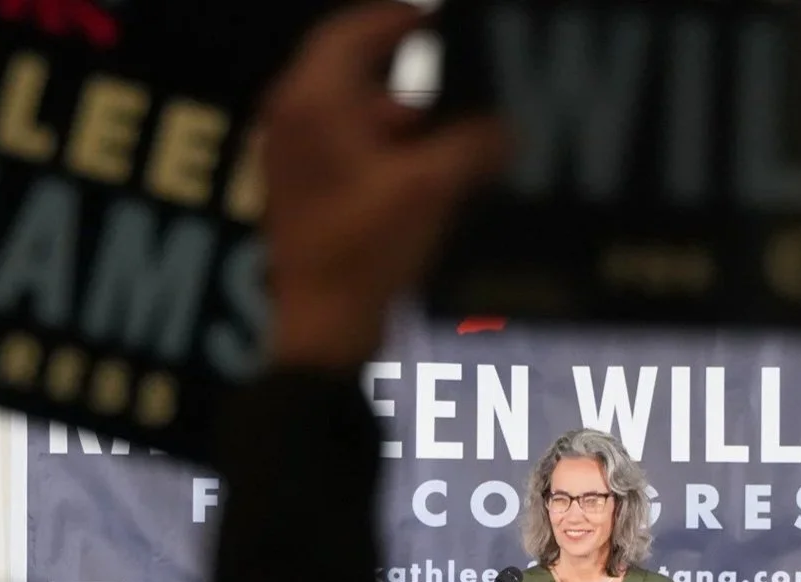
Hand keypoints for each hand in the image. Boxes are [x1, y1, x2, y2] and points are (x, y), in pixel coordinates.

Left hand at [259, 1, 508, 368]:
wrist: (322, 330)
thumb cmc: (361, 255)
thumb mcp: (431, 189)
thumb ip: (475, 145)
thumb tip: (507, 128)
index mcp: (312, 103)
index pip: (355, 32)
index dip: (402, 18)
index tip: (440, 18)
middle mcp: (293, 122)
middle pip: (359, 77)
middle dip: (416, 83)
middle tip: (466, 84)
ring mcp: (295, 161)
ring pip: (360, 120)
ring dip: (409, 125)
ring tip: (460, 141)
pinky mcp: (306, 196)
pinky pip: (354, 155)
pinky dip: (392, 156)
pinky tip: (433, 180)